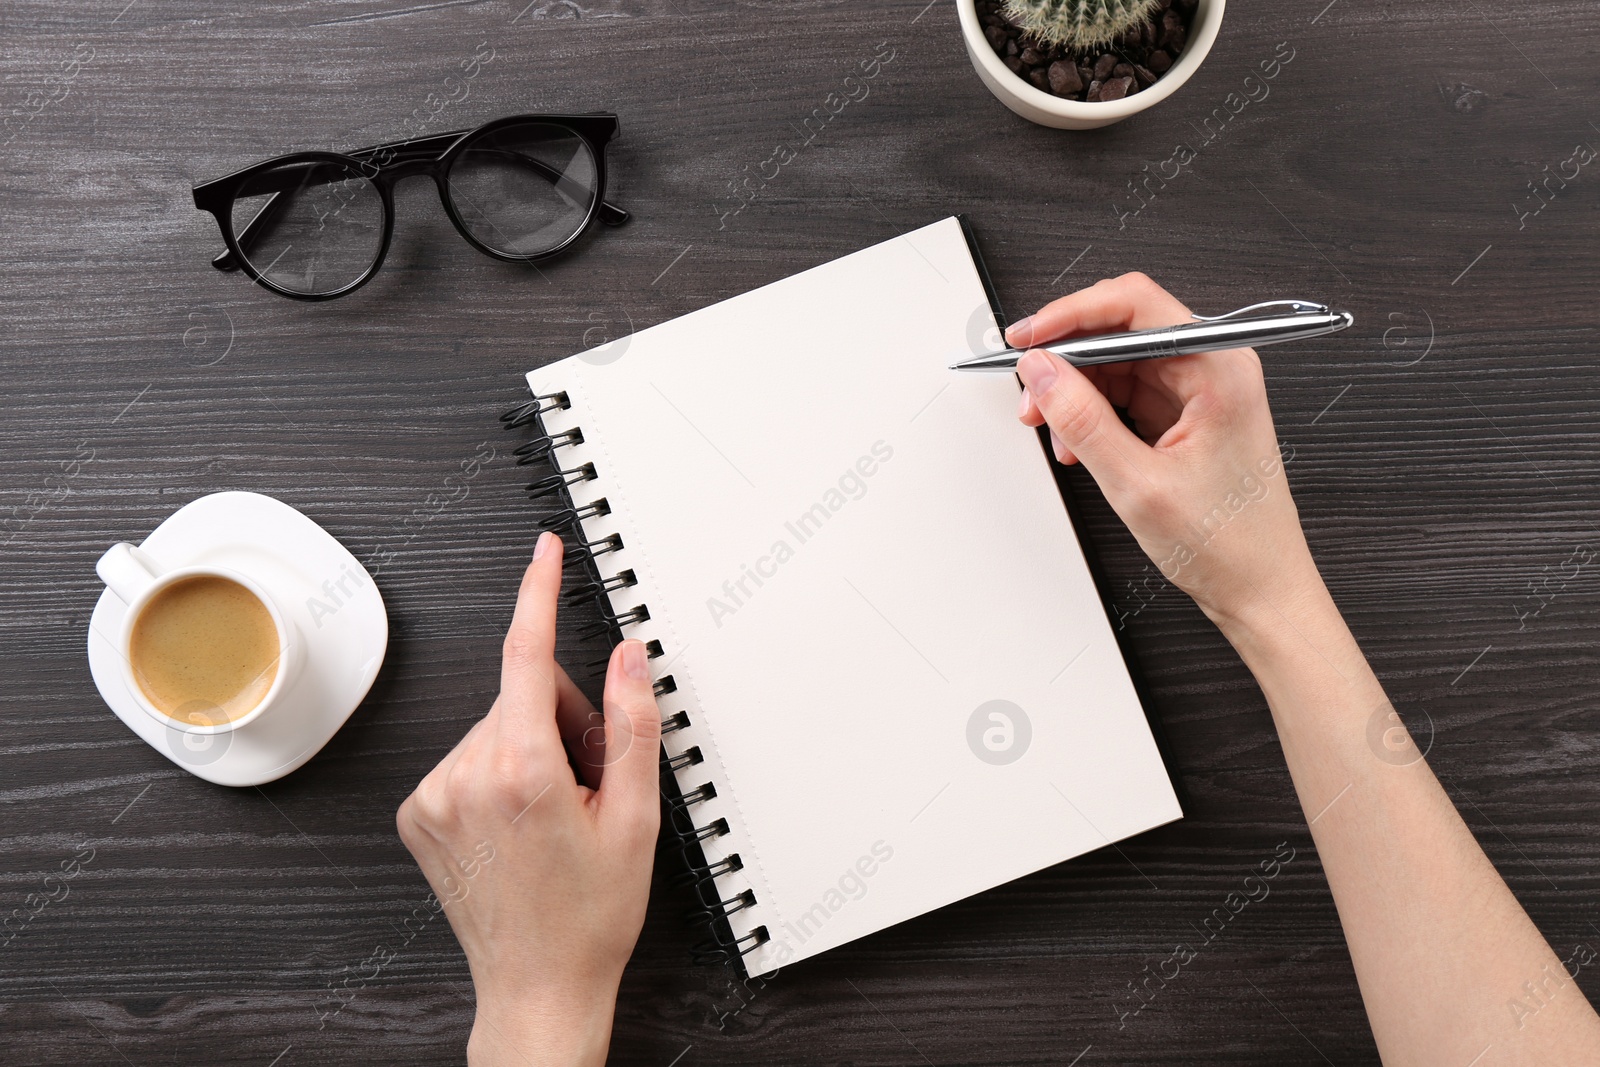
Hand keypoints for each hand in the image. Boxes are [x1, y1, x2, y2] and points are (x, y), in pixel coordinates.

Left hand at [396, 531, 660, 1066]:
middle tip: (588, 786)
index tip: (543, 553)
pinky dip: (496, 773)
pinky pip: (465, 759)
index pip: (527, 655)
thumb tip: (627, 657)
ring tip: (554, 815)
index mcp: (522, 771)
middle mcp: (464, 776)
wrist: (538, 987)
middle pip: (520, 696)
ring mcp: (433, 796)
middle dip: (561, 721)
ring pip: (493, 727)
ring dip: (529, 750)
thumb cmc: (590, 916)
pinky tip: (518, 823)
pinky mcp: (416, 813)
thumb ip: (632, 724)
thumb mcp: (635, 818)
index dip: (538, 592)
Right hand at [1010, 272, 1319, 628]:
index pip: (1135, 305)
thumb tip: (1041, 372)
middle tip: (1030, 390)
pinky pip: (1129, 393)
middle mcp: (1215, 368)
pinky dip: (1095, 413)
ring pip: (1120, 363)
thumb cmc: (1228, 544)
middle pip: (1123, 330)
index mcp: (1219, 369)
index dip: (1071, 315)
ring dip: (1077, 391)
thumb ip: (1083, 420)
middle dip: (1068, 359)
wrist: (1260, 589)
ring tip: (1052, 428)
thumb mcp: (1138, 484)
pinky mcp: (1189, 414)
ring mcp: (1202, 391)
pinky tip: (1078, 443)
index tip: (1028, 338)